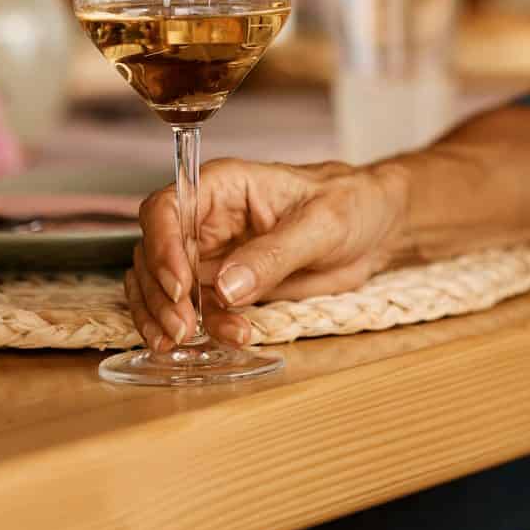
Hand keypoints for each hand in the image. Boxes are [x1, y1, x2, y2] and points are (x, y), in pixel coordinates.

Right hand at [124, 158, 404, 350]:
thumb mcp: (322, 223)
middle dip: (160, 295)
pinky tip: (224, 339)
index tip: (179, 286)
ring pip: (162, 288)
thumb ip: (274, 253)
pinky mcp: (225, 288)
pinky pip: (195, 311)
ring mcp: (212, 257)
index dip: (162, 245)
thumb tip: (228, 287)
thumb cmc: (351, 203)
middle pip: (154, 254)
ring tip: (191, 342)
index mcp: (223, 187)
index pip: (167, 209)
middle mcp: (207, 220)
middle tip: (184, 328)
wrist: (375, 228)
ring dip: (166, 318)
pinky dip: (197, 330)